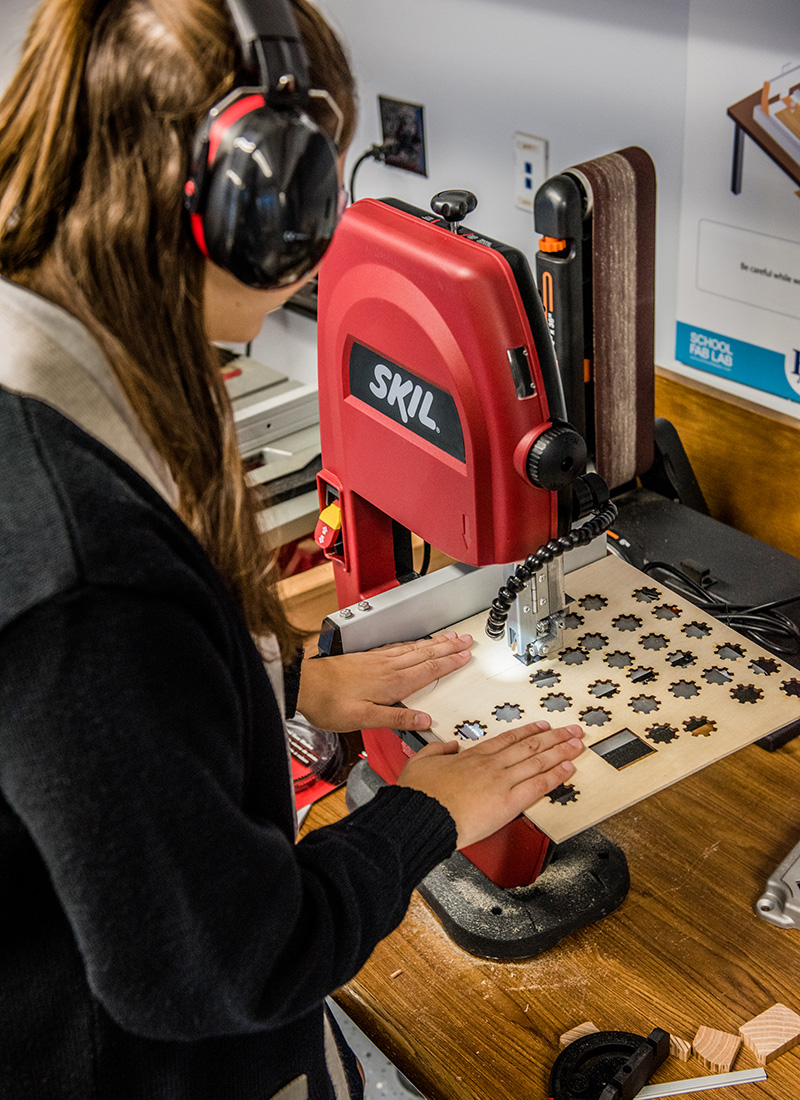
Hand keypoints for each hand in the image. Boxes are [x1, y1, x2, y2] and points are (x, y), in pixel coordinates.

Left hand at [295, 632, 473, 733]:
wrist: (302, 683)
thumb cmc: (328, 703)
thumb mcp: (363, 718)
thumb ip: (395, 718)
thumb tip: (423, 720)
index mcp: (390, 683)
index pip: (427, 670)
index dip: (449, 663)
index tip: (465, 656)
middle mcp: (386, 667)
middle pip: (424, 655)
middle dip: (447, 648)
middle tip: (465, 640)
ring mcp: (376, 660)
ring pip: (412, 649)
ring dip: (433, 643)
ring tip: (447, 638)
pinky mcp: (365, 658)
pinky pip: (397, 647)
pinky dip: (411, 644)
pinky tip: (412, 644)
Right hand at [396, 721, 583, 848]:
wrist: (422, 815)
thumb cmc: (420, 795)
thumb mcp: (422, 761)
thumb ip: (438, 750)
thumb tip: (450, 745)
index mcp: (473, 756)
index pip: (508, 739)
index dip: (529, 731)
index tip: (543, 726)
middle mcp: (492, 765)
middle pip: (530, 746)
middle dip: (554, 737)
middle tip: (572, 731)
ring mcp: (502, 782)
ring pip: (538, 761)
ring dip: (561, 751)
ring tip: (577, 745)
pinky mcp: (508, 802)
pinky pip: (538, 785)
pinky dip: (555, 776)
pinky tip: (568, 769)